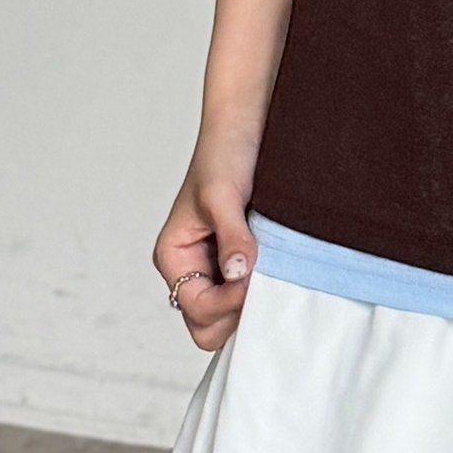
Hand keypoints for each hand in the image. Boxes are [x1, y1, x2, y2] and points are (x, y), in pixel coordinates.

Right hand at [153, 115, 263, 350]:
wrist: (244, 127)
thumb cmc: (224, 155)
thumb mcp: (224, 195)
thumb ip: (231, 237)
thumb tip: (238, 274)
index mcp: (174, 257)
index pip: (197, 308)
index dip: (228, 302)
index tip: (254, 276)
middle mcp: (191, 268)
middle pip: (208, 324)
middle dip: (235, 312)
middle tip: (263, 282)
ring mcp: (215, 267)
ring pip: (229, 313)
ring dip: (251, 301)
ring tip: (272, 271)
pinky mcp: (239, 259)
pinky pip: (247, 293)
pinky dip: (261, 289)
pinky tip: (278, 268)